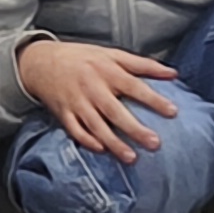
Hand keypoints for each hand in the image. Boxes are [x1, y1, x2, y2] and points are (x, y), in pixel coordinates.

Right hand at [19, 36, 181, 155]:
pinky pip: (75, 130)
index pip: (134, 86)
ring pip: (96, 125)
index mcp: (106, 70)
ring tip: (131, 158)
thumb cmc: (82, 58)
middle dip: (134, 128)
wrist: (40, 61)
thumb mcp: (111, 54)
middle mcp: (92, 87)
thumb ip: (142, 64)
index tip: (173, 112)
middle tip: (155, 143)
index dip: (153, 99)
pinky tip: (101, 150)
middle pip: (115, 111)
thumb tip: (173, 73)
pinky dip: (87, 141)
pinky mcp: (63, 113)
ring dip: (113, 142)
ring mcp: (76, 102)